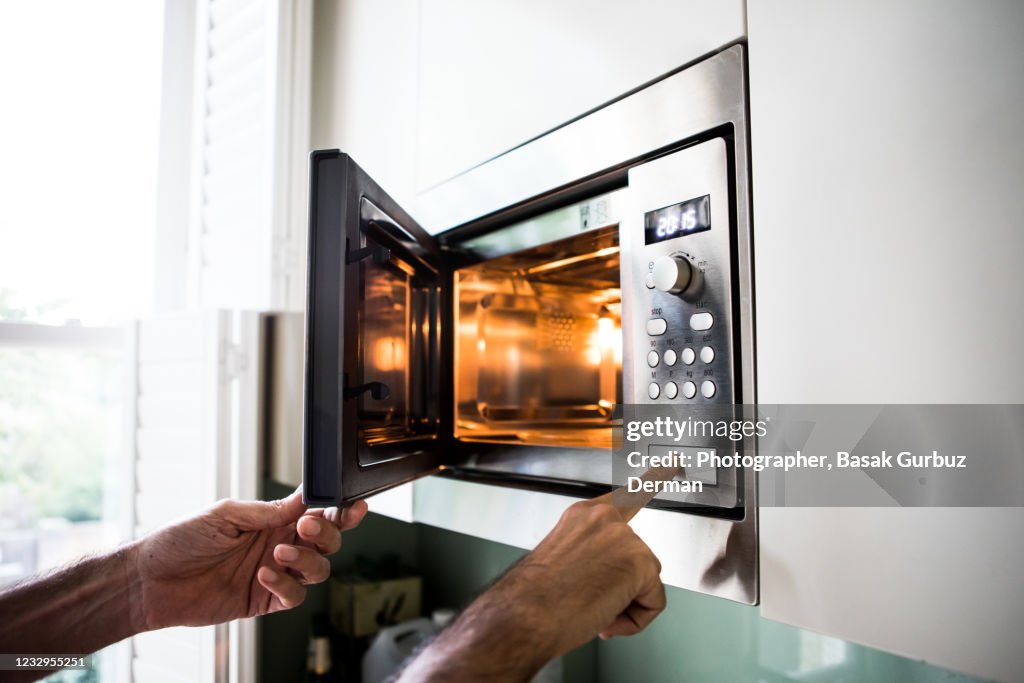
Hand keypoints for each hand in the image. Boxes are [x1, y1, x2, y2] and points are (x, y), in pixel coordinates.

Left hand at [128, 488, 367, 630]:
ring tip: (279, 554)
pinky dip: (285, 585)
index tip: (351, 506)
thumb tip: (303, 500)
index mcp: (272, 519)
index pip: (316, 512)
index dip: (339, 510)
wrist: (150, 581)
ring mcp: (274, 574)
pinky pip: (294, 596)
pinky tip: (263, 576)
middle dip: (327, 533)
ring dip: (306, 560)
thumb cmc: (180, 540)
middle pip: (327, 541)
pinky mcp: (264, 600)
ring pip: (318, 569)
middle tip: (307, 526)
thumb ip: (268, 510)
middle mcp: (278, 545)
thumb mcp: (226, 513)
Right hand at [506, 494, 665, 649]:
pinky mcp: (641, 561)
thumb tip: (609, 580)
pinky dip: (635, 620)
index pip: (627, 495)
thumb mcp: (563, 562)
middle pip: (637, 559)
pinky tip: (606, 616)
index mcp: (583, 516)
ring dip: (623, 606)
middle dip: (621, 589)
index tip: (672, 464)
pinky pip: (653, 602)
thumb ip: (593, 557)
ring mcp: (624, 537)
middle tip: (589, 603)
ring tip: (590, 609)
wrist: (525, 614)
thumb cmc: (535, 597)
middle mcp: (605, 519)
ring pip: (645, 583)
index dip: (653, 479)